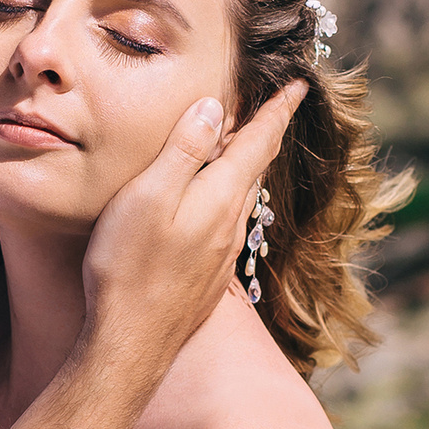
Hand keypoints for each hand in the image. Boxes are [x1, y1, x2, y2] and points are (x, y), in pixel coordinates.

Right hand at [81, 79, 306, 368]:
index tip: (300, 84)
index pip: (259, 142)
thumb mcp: (148, 196)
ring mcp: (221, 253)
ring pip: (244, 196)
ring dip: (249, 165)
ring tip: (246, 143)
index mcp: (220, 197)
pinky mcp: (207, 275)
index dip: (278, 110)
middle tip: (277, 105)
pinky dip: (230, 195)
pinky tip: (215, 200)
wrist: (130, 344)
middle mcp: (230, 224)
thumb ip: (183, 150)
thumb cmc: (128, 267)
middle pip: (256, 167)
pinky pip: (228, 220)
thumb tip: (216, 107)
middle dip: (267, 133)